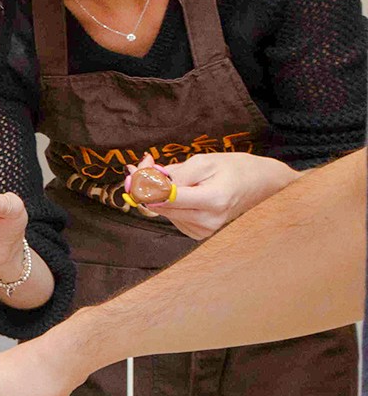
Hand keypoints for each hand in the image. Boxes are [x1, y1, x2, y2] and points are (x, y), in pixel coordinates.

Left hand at [128, 153, 299, 240]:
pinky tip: (181, 191)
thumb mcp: (205, 161)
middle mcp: (208, 221)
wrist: (262, 186)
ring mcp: (204, 231)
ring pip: (164, 211)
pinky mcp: (199, 234)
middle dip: (147, 185)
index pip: (166, 198)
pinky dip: (170, 202)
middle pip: (160, 205)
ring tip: (169, 175)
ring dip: (158, 193)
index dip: (145, 184)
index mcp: (212, 201)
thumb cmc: (235, 169)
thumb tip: (144, 180)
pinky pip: (173, 216)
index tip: (134, 170)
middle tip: (145, 164)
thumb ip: (173, 173)